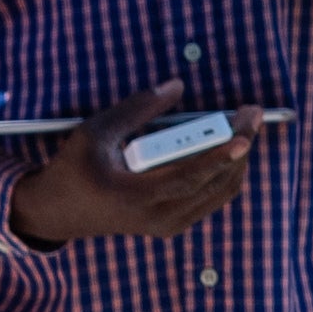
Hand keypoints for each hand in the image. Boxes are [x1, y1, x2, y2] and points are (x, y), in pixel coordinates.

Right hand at [5, 79, 269, 248]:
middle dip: (239, 147)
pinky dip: (225, 172)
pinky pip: (211, 199)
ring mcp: (168, 225)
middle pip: (214, 184)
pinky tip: (229, 146)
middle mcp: (157, 217)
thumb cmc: (75, 169)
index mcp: (135, 196)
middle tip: (252, 113)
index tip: (244, 135)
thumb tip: (177, 86)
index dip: (219, 155)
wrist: (60, 212)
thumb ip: (136, 108)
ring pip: (219, 193)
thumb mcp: (95, 132)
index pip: (188, 176)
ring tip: (244, 124)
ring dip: (237, 159)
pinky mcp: (173, 225)